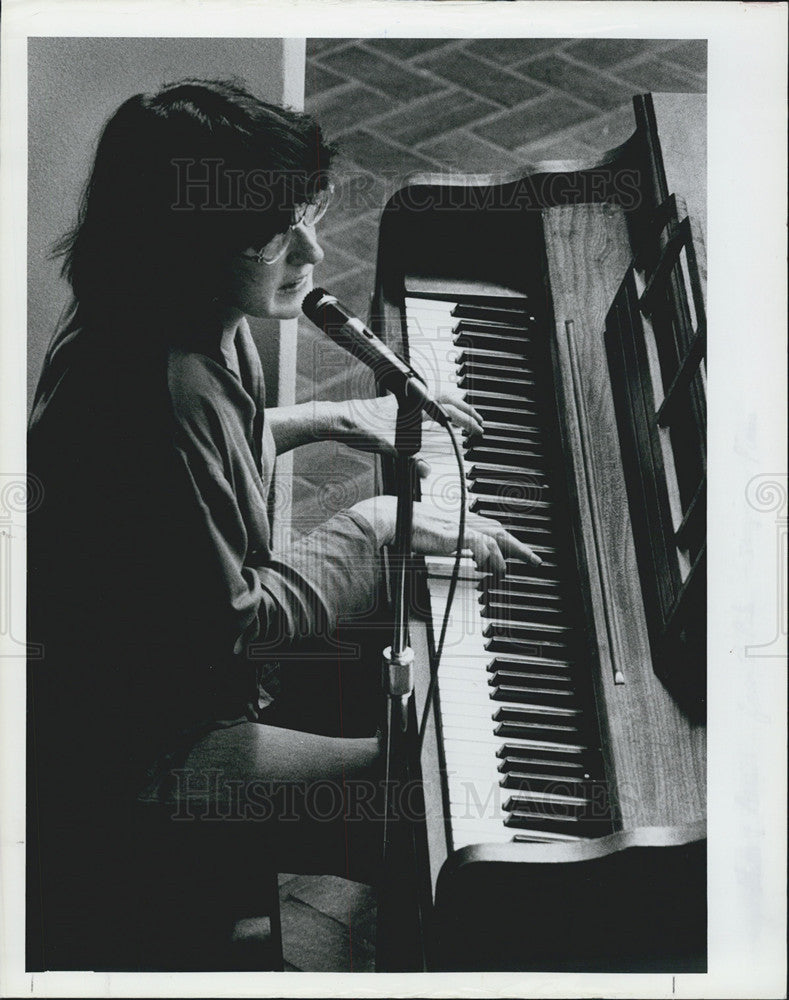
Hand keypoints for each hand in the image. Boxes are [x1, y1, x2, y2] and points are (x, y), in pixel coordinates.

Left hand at [319, 392, 482, 473]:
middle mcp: (410, 400)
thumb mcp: (390, 447)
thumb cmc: (360, 427)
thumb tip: (426, 470)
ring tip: (462, 422)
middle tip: (477, 423)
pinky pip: (423, 407)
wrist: (339, 419)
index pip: (449, 410)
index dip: (466, 420)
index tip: (478, 429)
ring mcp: (403, 403)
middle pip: (446, 401)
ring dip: (451, 411)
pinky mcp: (394, 407)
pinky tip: (434, 423)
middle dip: (464, 412)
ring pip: (435, 402)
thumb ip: (411, 458)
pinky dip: (435, 414)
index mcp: (414, 406)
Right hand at [350, 496, 541, 575]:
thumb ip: (432, 536)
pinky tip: (492, 570)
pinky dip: (490, 559)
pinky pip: (481, 547)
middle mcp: (460, 519)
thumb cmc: (398, 524)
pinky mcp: (454, 534)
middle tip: (533, 559)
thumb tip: (434, 542)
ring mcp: (458, 526)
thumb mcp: (421, 531)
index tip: (512, 549)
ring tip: (513, 570)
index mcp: (454, 519)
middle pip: (497, 530)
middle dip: (517, 546)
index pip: (486, 527)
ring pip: (495, 538)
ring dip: (507, 556)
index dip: (502, 539)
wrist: (387, 517)